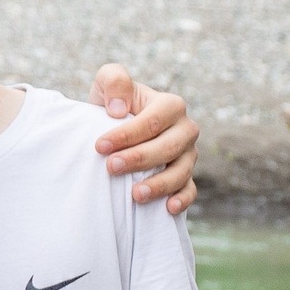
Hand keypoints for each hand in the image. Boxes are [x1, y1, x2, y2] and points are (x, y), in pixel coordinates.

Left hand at [88, 65, 197, 213]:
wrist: (114, 127)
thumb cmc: (112, 105)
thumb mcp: (107, 83)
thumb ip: (114, 80)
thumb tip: (118, 109)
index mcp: (170, 105)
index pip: (151, 122)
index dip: (126, 135)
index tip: (99, 146)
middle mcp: (185, 129)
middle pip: (168, 148)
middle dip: (139, 159)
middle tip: (110, 167)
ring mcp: (188, 155)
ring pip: (181, 171)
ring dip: (160, 184)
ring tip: (135, 195)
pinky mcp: (186, 176)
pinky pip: (190, 190)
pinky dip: (183, 199)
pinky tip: (168, 208)